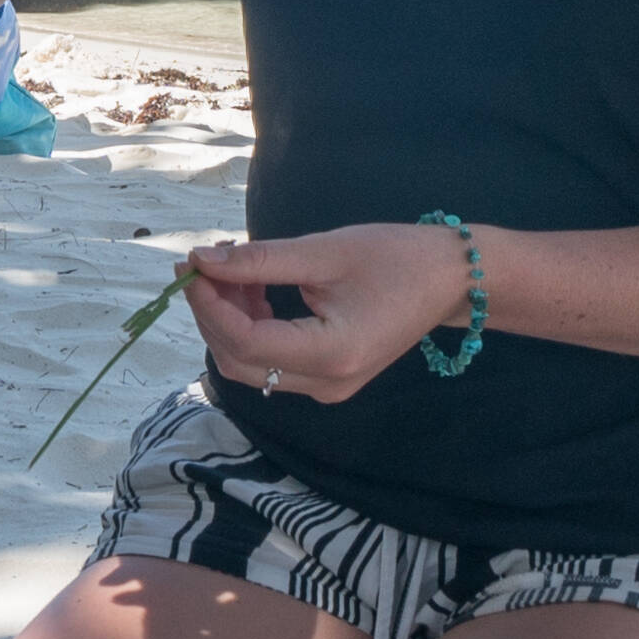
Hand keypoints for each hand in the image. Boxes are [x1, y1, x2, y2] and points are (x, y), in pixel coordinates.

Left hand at [181, 224, 476, 402]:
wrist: (449, 279)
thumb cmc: (396, 257)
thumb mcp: (324, 251)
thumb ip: (259, 261)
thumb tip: (202, 261)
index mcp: (332, 354)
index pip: (247, 342)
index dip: (209, 306)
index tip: (189, 266)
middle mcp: (326, 383)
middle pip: (240, 362)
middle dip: (211, 314)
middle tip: (199, 266)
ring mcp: (328, 387)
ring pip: (252, 365)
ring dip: (229, 320)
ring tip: (229, 271)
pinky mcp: (327, 378)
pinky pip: (273, 361)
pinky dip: (251, 327)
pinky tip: (252, 290)